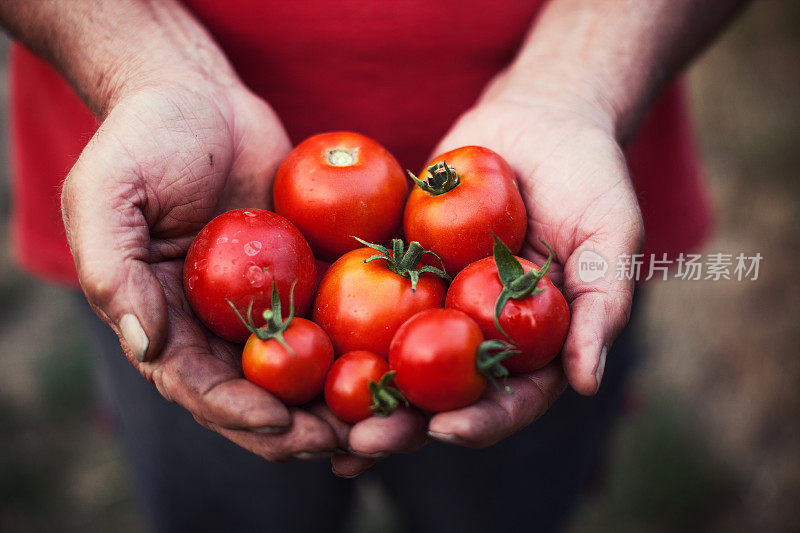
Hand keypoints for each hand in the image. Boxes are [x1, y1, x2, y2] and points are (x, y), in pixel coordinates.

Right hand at [61, 76, 342, 459]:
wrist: (200, 96)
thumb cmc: (144, 138)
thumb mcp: (108, 194)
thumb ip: (114, 271)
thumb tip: (147, 346)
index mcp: (165, 320)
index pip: (197, 385)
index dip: (236, 411)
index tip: (280, 424)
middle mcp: (215, 325)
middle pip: (257, 392)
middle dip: (295, 425)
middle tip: (340, 442)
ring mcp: (265, 303)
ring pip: (303, 369)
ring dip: (337, 401)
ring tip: (378, 422)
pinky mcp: (306, 275)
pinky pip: (334, 317)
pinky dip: (361, 345)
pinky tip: (394, 360)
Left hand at [337, 71, 643, 463]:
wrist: (537, 119)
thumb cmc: (588, 176)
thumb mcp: (609, 235)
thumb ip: (601, 305)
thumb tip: (587, 382)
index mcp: (532, 344)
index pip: (508, 399)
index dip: (481, 422)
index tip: (446, 431)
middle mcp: (481, 335)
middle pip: (441, 396)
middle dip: (404, 427)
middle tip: (361, 446)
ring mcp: (438, 304)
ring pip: (396, 360)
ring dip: (360, 396)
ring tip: (315, 423)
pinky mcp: (401, 269)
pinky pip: (365, 302)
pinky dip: (334, 329)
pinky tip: (295, 349)